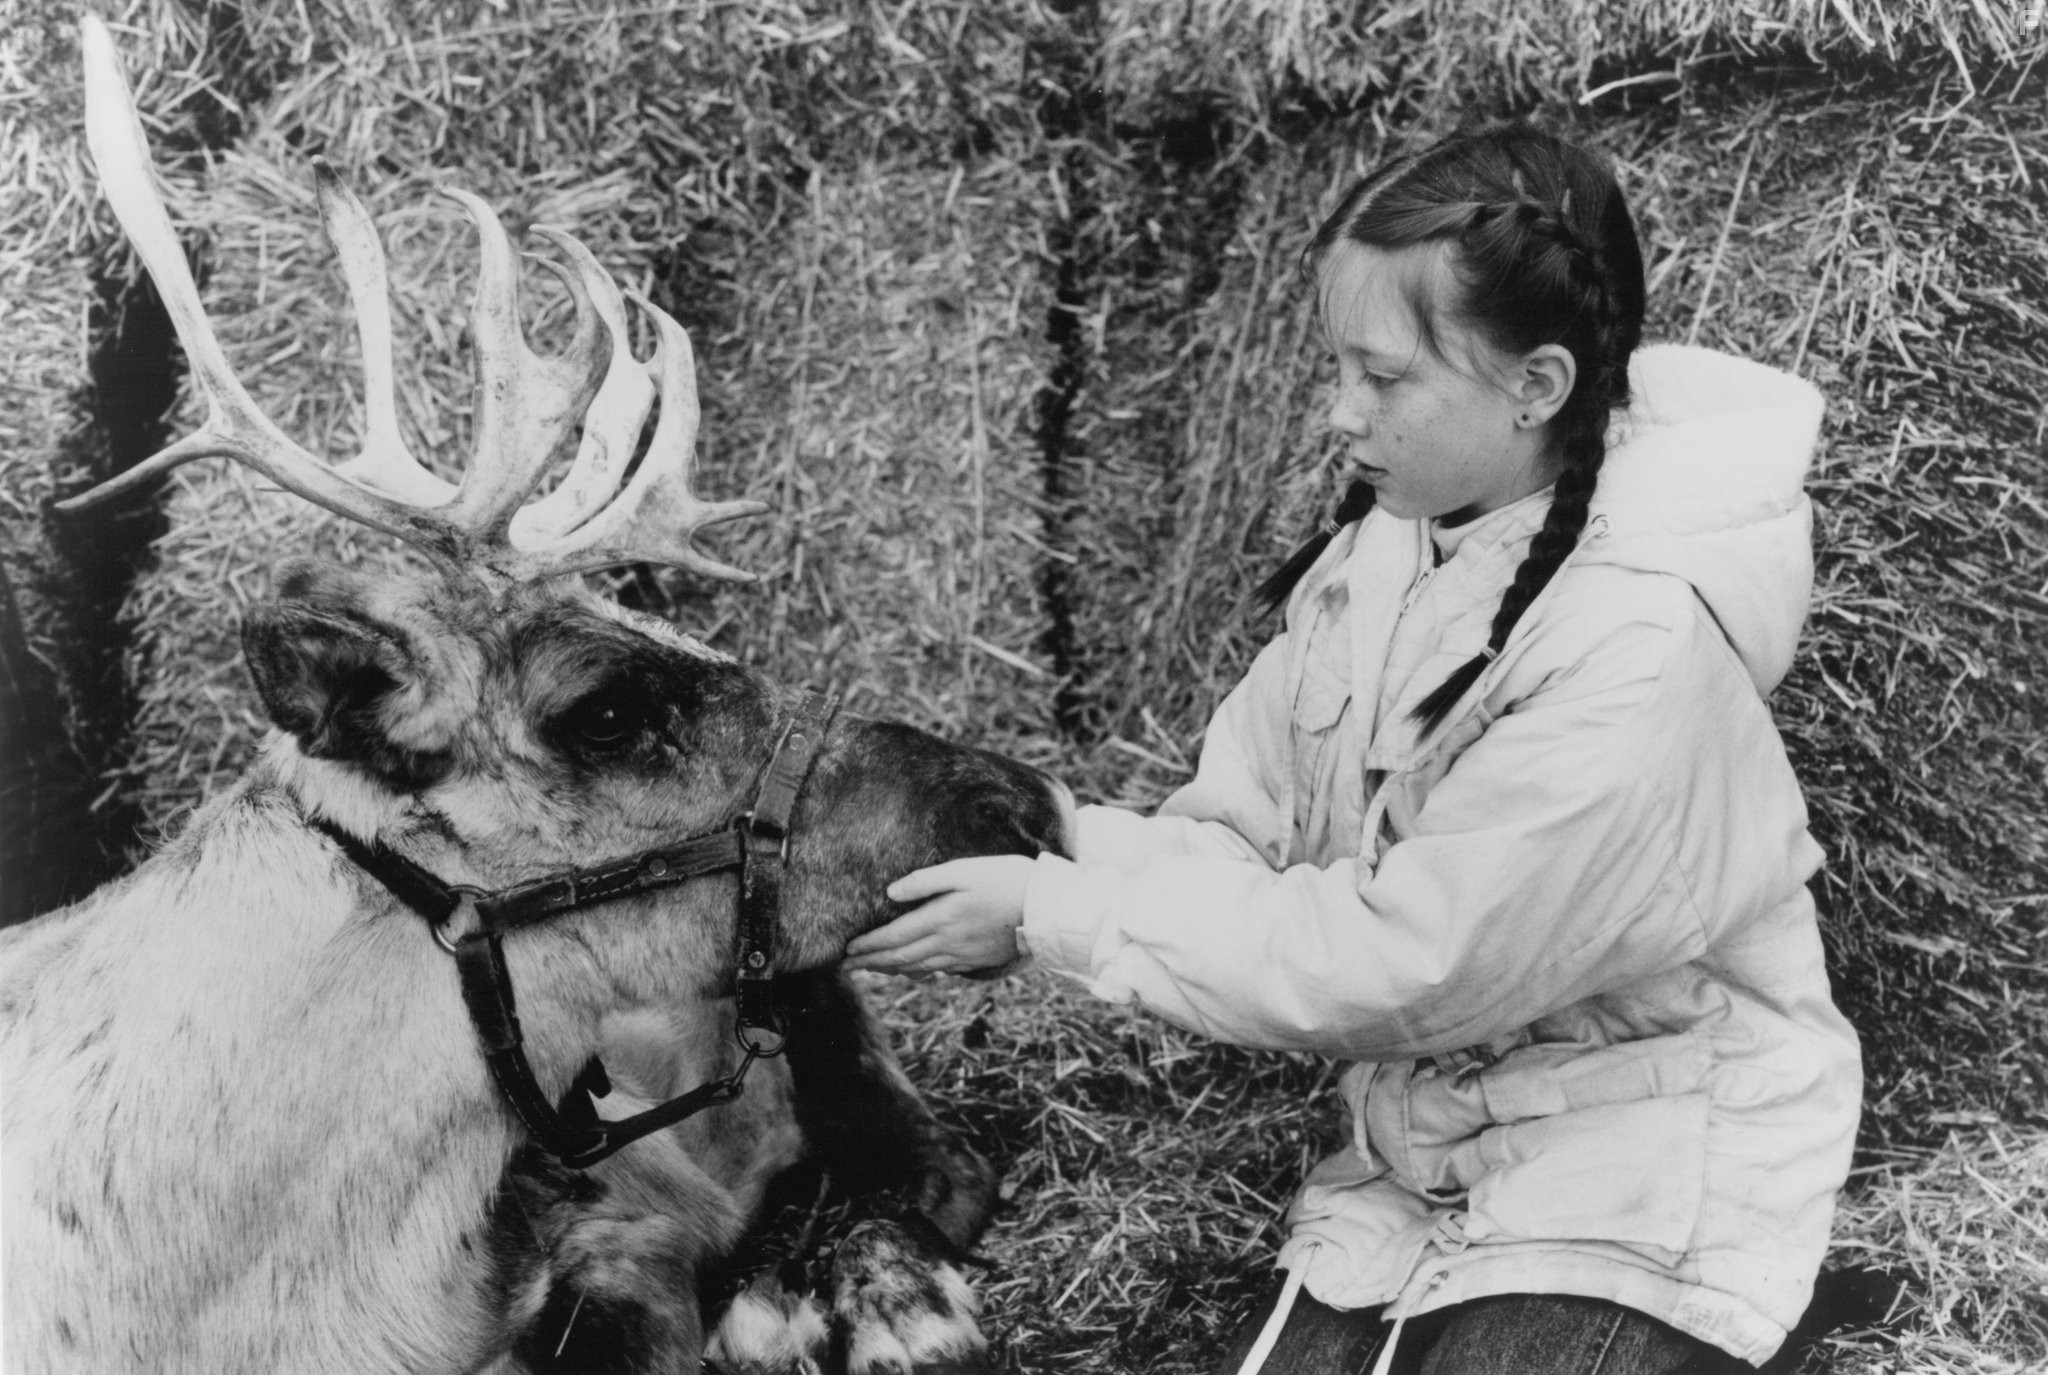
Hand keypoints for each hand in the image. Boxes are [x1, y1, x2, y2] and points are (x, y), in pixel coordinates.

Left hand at [843, 855, 1035, 977]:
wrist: (1047, 909)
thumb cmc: (1006, 880)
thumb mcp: (964, 870)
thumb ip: (925, 881)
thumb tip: (891, 893)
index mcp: (940, 919)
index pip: (893, 938)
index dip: (868, 946)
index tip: (846, 951)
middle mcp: (947, 943)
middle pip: (900, 958)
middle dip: (871, 963)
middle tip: (847, 966)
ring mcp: (961, 955)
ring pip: (917, 967)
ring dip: (890, 969)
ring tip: (873, 968)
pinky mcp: (975, 960)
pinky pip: (938, 970)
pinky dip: (917, 971)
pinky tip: (912, 969)